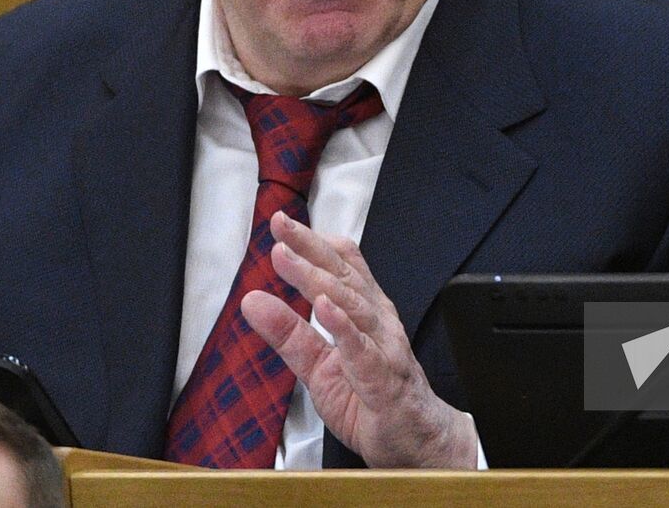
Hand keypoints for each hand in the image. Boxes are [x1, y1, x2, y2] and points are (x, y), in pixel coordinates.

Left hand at [239, 211, 478, 467]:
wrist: (416, 443)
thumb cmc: (370, 400)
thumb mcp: (317, 366)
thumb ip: (288, 333)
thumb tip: (253, 301)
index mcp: (364, 314)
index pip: (341, 267)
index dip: (313, 242)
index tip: (282, 224)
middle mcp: (377, 323)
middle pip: (343, 277)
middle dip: (310, 249)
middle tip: (280, 228)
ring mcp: (383, 349)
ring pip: (351, 307)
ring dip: (318, 280)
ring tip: (289, 260)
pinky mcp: (383, 381)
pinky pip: (362, 351)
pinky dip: (343, 329)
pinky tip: (324, 309)